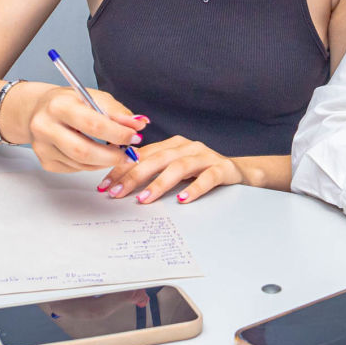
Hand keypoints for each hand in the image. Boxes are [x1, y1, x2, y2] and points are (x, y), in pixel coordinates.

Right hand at [24, 86, 144, 173]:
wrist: (37, 109)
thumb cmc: (68, 102)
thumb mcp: (93, 97)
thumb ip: (117, 112)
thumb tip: (139, 124)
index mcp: (58, 105)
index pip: (93, 124)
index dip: (118, 133)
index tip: (134, 136)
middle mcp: (45, 127)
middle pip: (84, 151)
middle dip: (112, 156)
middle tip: (129, 155)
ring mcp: (43, 147)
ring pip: (82, 164)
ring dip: (105, 162)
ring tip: (117, 153)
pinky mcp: (46, 162)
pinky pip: (76, 169)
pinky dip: (92, 165)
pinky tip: (96, 155)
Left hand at [97, 135, 246, 203]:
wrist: (240, 172)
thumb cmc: (202, 172)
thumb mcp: (176, 168)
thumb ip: (154, 170)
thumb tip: (121, 182)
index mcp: (173, 145)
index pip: (142, 155)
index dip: (121, 168)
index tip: (104, 184)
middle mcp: (187, 147)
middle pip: (156, 159)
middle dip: (133, 176)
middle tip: (116, 192)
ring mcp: (205, 156)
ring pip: (179, 167)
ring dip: (159, 183)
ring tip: (144, 199)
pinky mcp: (223, 168)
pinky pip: (208, 177)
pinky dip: (194, 188)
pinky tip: (183, 199)